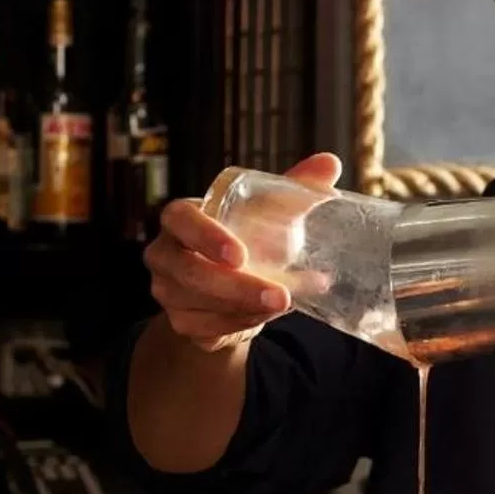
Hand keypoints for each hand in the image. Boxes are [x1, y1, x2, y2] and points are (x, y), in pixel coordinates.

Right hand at [143, 153, 342, 352]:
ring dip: (248, 308)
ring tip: (286, 302)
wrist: (235, 287)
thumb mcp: (270, 213)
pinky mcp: (181, 324)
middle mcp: (165, 255)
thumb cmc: (248, 237)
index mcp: (180, 218)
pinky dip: (243, 324)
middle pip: (190, 273)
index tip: (241, 255)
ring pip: (201, 306)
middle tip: (282, 295)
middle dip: (239, 287)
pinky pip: (209, 330)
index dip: (206, 237)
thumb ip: (296, 189)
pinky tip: (268, 315)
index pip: (180, 221)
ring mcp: (168, 292)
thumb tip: (330, 163)